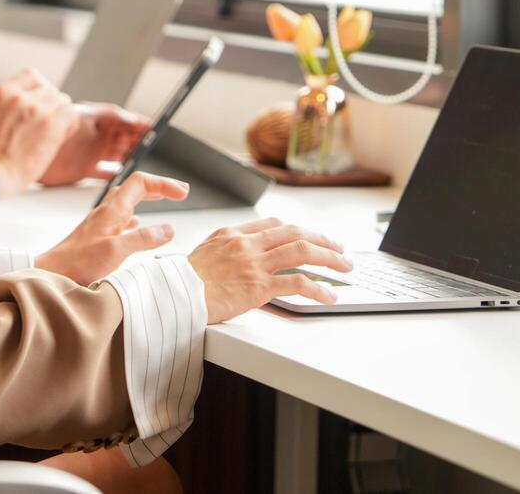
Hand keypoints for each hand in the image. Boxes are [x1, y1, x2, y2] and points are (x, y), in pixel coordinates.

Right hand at [0, 70, 77, 197]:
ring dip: (61, 116)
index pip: (32, 75)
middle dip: (51, 106)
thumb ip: (15, 105)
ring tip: (51, 133)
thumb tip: (34, 104)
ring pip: (63, 101)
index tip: (40, 100)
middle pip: (50, 90)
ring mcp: (37, 108)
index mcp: (4, 92)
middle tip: (46, 124)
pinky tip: (57, 138)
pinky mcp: (52, 123)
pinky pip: (71, 116)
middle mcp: (21, 96)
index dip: (40, 88)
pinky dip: (69, 126)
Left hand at [36, 172, 187, 284]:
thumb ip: (143, 239)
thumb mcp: (116, 251)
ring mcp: (101, 223)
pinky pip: (120, 218)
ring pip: (128, 201)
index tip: (183, 193)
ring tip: (162, 200)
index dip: (164, 184)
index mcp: (113, 210)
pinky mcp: (97, 235)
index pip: (141, 182)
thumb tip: (169, 228)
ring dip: (147, 197)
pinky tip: (137, 225)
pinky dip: (135, 216)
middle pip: (135, 188)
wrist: (51, 272)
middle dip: (159, 186)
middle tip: (180, 191)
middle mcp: (107, 212)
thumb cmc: (78, 262)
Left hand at [38, 103, 149, 187]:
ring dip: (130, 154)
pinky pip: (105, 172)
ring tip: (140, 156)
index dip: (136, 121)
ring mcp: (88, 153)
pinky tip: (124, 175)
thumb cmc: (43, 129)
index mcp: (90, 119)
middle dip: (137, 138)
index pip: (120, 118)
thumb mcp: (77, 116)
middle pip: (122, 136)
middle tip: (149, 142)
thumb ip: (101, 115)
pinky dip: (115, 173)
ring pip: (117, 153)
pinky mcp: (83, 170)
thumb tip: (127, 116)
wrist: (19, 155)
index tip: (152, 126)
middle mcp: (91, 136)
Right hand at [187, 217, 351, 322]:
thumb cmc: (182, 282)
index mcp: (232, 235)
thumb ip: (223, 251)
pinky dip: (318, 289)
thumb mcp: (202, 255)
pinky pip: (298, 283)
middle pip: (294, 233)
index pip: (273, 224)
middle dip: (322, 240)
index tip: (308, 237)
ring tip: (344, 267)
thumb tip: (234, 258)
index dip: (296, 230)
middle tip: (338, 248)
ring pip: (302, 251)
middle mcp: (247, 244)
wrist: (174, 295)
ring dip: (329, 258)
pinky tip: (329, 296)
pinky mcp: (259, 286)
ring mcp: (255, 264)